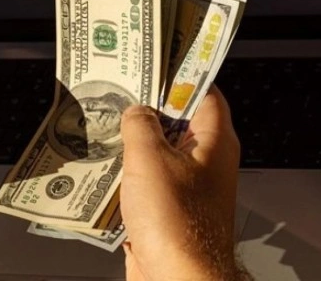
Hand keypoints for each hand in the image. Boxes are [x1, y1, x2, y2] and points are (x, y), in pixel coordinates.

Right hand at [120, 86, 245, 280]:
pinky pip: (148, 179)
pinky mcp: (169, 208)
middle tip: (120, 91)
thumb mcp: (150, 158)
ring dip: (134, 141)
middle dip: (148, 107)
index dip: (180, 73)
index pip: (204, 91)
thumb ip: (141, 125)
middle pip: (178, 120)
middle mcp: (206, 161)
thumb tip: (137, 112)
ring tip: (106, 124)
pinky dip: (129, 171)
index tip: (154, 61)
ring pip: (160, 151)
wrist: (177, 280)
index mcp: (215, 142)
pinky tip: (105, 164)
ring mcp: (188, 186)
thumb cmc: (175, 222)